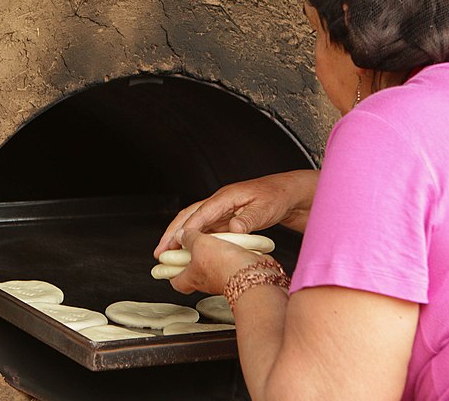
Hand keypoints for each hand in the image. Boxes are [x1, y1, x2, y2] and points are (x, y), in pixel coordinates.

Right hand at [154, 170, 318, 257]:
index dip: (186, 229)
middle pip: (188, 216)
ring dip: (178, 237)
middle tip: (159, 251)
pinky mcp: (225, 218)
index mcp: (225, 197)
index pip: (200, 213)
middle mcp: (219, 202)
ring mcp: (221, 210)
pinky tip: (188, 252)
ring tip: (166, 254)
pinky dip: (192, 240)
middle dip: (172, 233)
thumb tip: (234, 230)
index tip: (175, 243)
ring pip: (193, 223)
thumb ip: (249, 219)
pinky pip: (203, 229)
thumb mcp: (265, 208)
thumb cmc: (277, 197)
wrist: (288, 194)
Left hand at [168, 228, 259, 294]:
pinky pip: (230, 262)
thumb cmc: (225, 265)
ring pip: (213, 265)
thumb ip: (189, 238)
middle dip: (192, 259)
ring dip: (212, 253)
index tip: (168, 263)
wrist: (253, 273)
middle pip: (194, 272)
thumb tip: (181, 234)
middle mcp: (207, 280)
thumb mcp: (199, 244)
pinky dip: (229, 252)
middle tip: (189, 248)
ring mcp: (223, 277)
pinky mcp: (238, 272)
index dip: (170, 272)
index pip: (175, 281)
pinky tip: (231, 242)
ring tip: (212, 238)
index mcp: (192, 277)